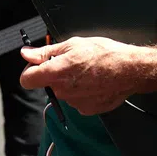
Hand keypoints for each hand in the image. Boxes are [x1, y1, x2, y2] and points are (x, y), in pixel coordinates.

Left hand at [19, 36, 147, 115]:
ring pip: (63, 93)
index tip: (38, 65)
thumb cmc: (104, 54)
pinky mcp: (87, 110)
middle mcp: (62, 91)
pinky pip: (77, 101)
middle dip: (54, 75)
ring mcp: (75, 103)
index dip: (30, 71)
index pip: (26, 80)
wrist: (130, 70)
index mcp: (55, 73)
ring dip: (69, 84)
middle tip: (71, 63)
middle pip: (47, 85)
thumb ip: (45, 52)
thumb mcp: (72, 45)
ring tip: (87, 72)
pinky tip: (94, 83)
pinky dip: (82, 93)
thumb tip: (26, 53)